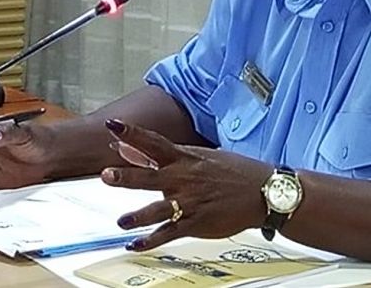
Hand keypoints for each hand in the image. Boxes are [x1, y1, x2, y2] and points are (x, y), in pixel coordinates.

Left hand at [101, 119, 271, 250]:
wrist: (263, 191)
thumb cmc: (233, 172)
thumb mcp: (201, 158)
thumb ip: (163, 157)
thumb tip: (130, 150)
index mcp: (186, 159)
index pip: (154, 142)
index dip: (132, 133)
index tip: (113, 125)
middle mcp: (185, 179)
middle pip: (151, 176)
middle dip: (128, 176)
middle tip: (107, 174)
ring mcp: (191, 202)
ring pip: (160, 209)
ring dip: (139, 215)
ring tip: (123, 221)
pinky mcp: (197, 222)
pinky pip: (170, 233)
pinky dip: (151, 241)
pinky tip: (136, 244)